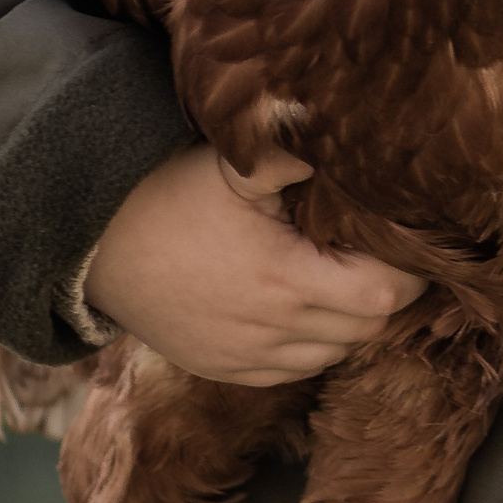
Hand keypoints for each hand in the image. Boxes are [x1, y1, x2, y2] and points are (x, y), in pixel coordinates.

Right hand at [84, 141, 423, 385]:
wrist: (96, 244)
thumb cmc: (171, 195)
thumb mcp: (238, 166)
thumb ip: (297, 154)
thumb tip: (349, 131)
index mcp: (284, 279)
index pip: (384, 295)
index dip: (407, 270)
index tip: (403, 240)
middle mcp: (271, 330)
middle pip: (368, 330)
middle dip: (384, 294)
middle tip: (381, 254)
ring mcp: (247, 358)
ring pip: (335, 355)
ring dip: (350, 322)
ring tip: (345, 276)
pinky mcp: (226, 369)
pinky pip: (294, 372)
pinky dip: (313, 345)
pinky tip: (307, 305)